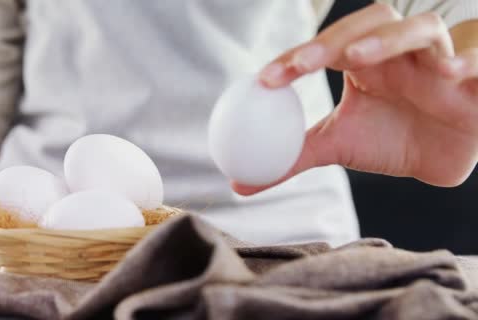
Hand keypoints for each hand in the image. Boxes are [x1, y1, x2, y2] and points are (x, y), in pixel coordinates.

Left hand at [233, 4, 477, 195]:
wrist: (443, 154)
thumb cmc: (390, 138)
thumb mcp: (337, 145)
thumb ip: (292, 156)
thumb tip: (239, 182)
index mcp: (363, 61)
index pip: (326, 47)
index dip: (295, 57)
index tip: (264, 80)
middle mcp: (398, 51)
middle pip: (369, 23)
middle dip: (333, 40)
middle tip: (301, 65)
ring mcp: (438, 58)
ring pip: (420, 30)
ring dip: (388, 40)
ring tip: (357, 59)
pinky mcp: (474, 77)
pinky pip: (475, 61)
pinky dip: (465, 62)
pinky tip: (447, 73)